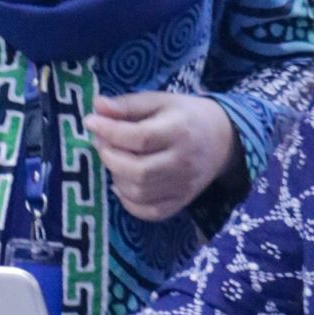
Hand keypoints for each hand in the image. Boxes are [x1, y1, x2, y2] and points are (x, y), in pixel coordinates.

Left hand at [85, 92, 239, 221]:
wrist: (222, 139)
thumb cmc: (184, 115)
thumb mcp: (159, 101)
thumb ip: (127, 105)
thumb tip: (97, 107)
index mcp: (179, 130)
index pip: (140, 137)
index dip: (109, 131)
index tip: (91, 121)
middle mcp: (183, 162)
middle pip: (138, 170)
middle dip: (110, 157)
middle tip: (101, 143)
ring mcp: (183, 186)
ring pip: (140, 193)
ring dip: (116, 177)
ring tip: (114, 159)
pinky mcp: (181, 202)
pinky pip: (150, 213)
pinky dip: (129, 202)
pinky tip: (122, 183)